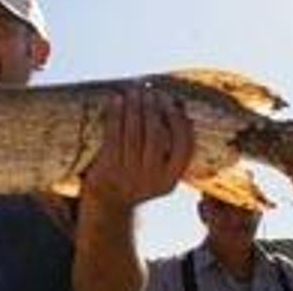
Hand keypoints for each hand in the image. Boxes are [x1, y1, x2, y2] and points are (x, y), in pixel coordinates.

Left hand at [82, 84, 193, 209]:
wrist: (108, 202)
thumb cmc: (137, 178)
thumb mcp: (159, 174)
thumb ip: (171, 151)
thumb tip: (182, 109)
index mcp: (170, 179)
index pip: (184, 146)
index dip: (179, 121)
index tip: (173, 101)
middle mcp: (151, 178)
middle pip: (155, 135)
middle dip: (153, 108)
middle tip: (151, 90)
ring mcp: (129, 174)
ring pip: (133, 133)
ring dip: (135, 107)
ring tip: (135, 91)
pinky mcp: (108, 168)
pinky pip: (113, 135)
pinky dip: (115, 115)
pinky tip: (117, 100)